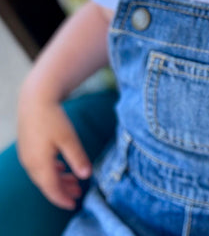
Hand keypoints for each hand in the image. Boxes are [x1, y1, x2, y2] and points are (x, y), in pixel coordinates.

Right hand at [17, 89, 91, 209]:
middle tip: (78, 194)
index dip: (62, 198)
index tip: (74, 204)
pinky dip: (50, 170)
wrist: (35, 98)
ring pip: (42, 175)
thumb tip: (87, 176)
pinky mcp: (27, 148)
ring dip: (58, 180)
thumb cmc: (53, 117)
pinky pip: (38, 166)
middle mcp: (30, 163)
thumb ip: (77, 157)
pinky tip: (60, 167)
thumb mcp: (68, 138)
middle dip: (62, 190)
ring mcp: (26, 156)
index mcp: (39, 163)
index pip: (51, 189)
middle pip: (47, 184)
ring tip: (74, 181)